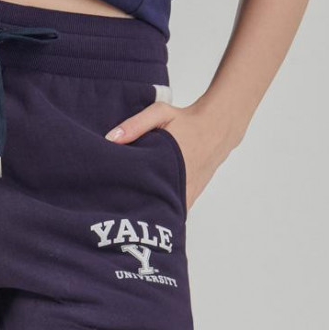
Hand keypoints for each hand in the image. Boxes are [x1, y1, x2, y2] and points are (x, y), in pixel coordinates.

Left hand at [105, 99, 236, 209]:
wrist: (217, 127)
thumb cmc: (186, 120)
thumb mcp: (159, 114)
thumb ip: (134, 125)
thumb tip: (110, 138)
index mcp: (169, 167)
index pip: (146, 194)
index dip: (130, 202)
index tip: (116, 205)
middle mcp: (181, 185)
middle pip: (156, 209)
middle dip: (139, 212)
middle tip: (121, 213)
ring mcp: (188, 193)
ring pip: (168, 213)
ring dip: (154, 213)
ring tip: (135, 215)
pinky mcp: (193, 194)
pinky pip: (177, 209)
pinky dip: (166, 210)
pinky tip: (154, 209)